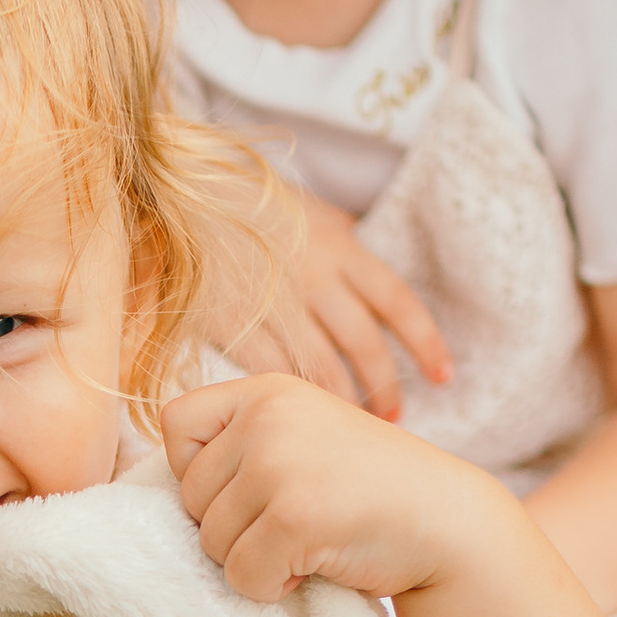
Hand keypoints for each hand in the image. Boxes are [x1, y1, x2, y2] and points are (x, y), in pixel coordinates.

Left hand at [164, 372, 499, 608]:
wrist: (449, 522)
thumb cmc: (367, 490)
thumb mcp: (303, 439)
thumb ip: (241, 446)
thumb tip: (149, 487)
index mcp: (266, 391)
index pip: (175, 424)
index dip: (196, 471)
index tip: (248, 490)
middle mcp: (267, 418)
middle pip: (189, 497)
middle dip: (232, 527)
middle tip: (295, 522)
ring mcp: (279, 465)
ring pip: (210, 542)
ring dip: (254, 560)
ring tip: (310, 541)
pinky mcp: (294, 516)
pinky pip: (241, 575)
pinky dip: (273, 587)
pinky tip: (316, 565)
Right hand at [226, 192, 449, 419]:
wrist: (172, 194)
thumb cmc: (239, 197)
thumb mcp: (303, 205)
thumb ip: (335, 229)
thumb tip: (358, 235)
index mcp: (338, 247)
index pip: (396, 302)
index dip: (425, 343)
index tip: (443, 375)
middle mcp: (314, 277)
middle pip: (364, 344)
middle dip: (384, 384)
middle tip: (393, 415)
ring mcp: (274, 303)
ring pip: (323, 366)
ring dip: (345, 399)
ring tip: (354, 422)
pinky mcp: (234, 324)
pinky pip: (274, 372)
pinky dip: (293, 395)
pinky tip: (300, 413)